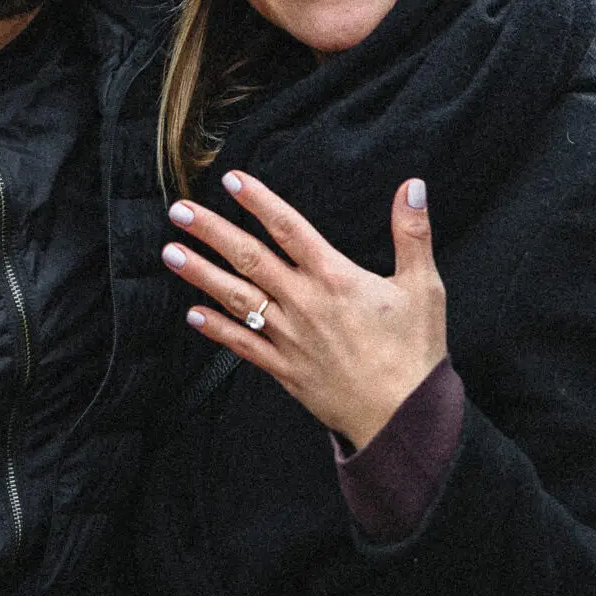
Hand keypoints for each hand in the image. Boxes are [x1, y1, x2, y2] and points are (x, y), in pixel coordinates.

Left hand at [161, 171, 445, 450]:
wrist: (402, 416)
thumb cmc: (414, 352)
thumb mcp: (424, 286)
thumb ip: (413, 233)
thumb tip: (414, 186)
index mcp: (335, 278)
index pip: (289, 228)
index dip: (259, 200)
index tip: (231, 180)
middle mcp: (303, 303)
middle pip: (249, 258)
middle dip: (211, 232)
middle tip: (180, 212)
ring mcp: (289, 337)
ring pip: (236, 298)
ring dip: (200, 274)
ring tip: (171, 253)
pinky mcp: (284, 368)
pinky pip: (242, 344)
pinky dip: (215, 329)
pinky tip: (192, 314)